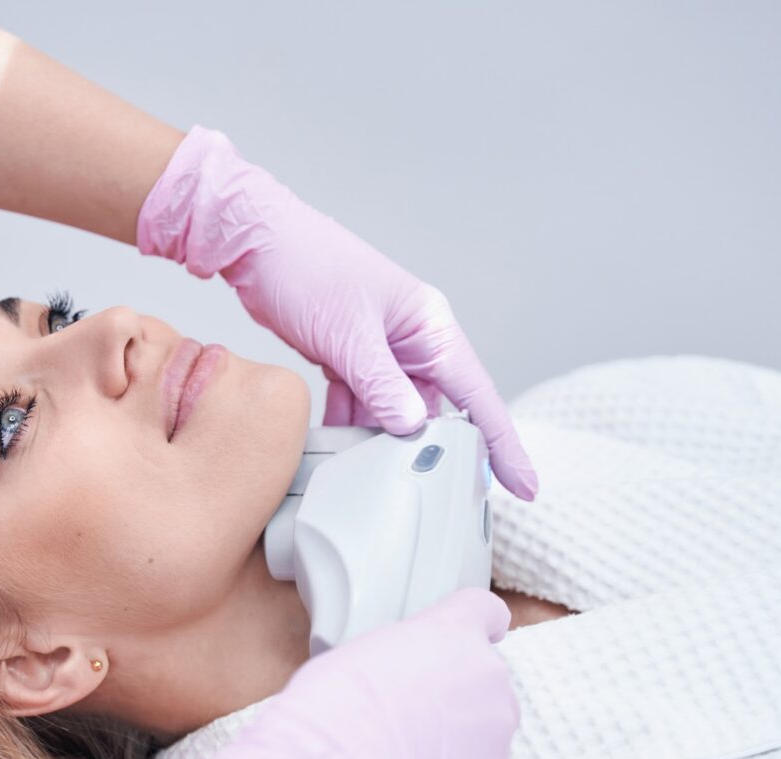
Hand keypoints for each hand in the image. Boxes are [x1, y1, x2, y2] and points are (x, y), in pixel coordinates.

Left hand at [137, 125, 537, 499]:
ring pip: (395, 410)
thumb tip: (412, 428)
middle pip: (437, 408)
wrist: (255, 242)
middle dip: (432, 449)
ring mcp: (380, 348)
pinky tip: (341, 452)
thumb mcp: (347, 335)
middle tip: (436, 495)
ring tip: (378, 481)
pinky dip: (353, 426)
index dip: (503, 443)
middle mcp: (412, 338)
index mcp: (429, 326)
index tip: (525, 484)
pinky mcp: (349, 354)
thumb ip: (381, 384)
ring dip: (383, 442)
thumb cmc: (307, 268)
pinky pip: (363, 402)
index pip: (478, 394)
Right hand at [190, 589, 518, 758]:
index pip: (487, 611)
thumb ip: (405, 655)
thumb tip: (404, 676)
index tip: (478, 636)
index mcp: (454, 631)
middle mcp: (487, 675)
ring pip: (483, 735)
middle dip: (456, 698)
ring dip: (454, 746)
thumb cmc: (338, 699)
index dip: (481, 627)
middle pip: (484, 681)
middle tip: (411, 716)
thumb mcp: (366, 650)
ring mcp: (495, 732)